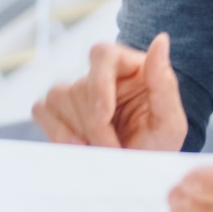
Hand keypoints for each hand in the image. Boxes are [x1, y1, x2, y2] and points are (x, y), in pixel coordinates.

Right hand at [32, 32, 186, 150]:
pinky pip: (42, 110)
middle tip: (113, 153)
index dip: (98, 85)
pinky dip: (57, 132)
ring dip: (77, 132)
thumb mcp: (170, 121)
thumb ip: (165, 82)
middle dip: (95, 127)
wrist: (138, 171)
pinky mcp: (57, 109)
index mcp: (127, 66)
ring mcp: (75, 90)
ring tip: (100, 152)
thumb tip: (161, 40)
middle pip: (80, 86)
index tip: (104, 117)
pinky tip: (78, 147)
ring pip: (58, 98)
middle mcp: (99, 74)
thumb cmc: (157, 144)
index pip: (102, 55)